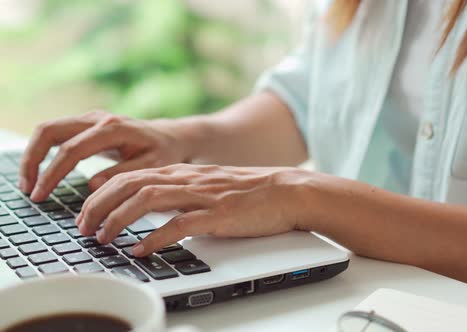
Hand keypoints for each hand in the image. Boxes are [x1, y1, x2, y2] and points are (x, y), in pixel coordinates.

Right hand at [20, 111, 190, 201]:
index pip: (72, 150)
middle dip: (32, 160)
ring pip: (48, 130)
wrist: (170, 137)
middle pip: (49, 131)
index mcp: (113, 128)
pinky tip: (41, 174)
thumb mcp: (152, 167)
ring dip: (33, 155)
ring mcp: (90, 119)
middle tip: (29, 190)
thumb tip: (93, 185)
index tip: (41, 195)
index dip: (53, 174)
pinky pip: (56, 134)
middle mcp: (97, 119)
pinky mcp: (86, 125)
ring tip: (29, 184)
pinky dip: (43, 152)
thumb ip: (124, 174)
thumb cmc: (163, 152)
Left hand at [76, 164, 306, 255]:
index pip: (133, 174)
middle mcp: (189, 179)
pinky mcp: (219, 214)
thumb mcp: (210, 185)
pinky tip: (141, 249)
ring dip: (119, 218)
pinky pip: (180, 224)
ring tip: (103, 237)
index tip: (88, 211)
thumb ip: (183, 191)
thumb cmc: (252, 192)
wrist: (288, 191)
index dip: (104, 192)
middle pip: (131, 183)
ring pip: (148, 198)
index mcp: (185, 172)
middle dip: (100, 204)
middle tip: (84, 226)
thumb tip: (156, 207)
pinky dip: (155, 237)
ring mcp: (203, 195)